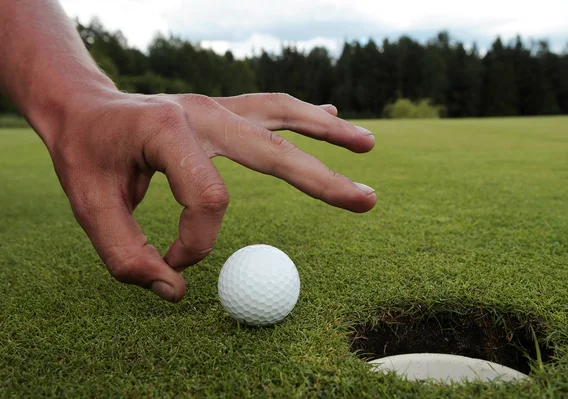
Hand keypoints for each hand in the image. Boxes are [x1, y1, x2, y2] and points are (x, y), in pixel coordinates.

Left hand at [49, 91, 375, 301]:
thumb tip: (175, 291)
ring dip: (328, 132)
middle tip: (367, 199)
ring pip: (283, 116)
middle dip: (323, 179)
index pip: (209, 200)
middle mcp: (203, 113)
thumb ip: (126, 255)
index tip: (170, 261)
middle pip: (274, 151)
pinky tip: (331, 116)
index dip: (195, 243)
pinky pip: (271, 109)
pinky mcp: (221, 110)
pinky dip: (305, 116)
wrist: (80, 105)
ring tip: (368, 143)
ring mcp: (216, 107)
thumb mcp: (89, 206)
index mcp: (169, 131)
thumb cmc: (85, 152)